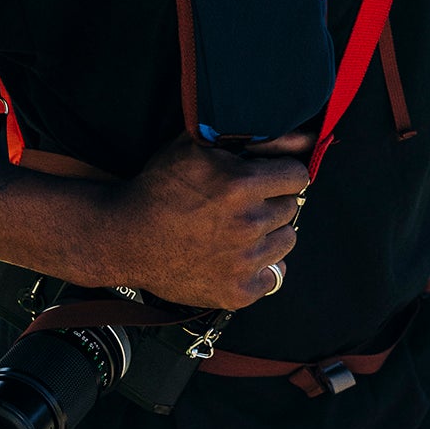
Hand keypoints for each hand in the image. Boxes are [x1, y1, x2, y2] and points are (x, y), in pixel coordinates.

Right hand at [82, 132, 310, 310]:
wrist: (124, 238)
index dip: (282, 174)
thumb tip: (305, 137)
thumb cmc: (159, 188)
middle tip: (242, 205)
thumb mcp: (197, 147)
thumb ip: (251, 137)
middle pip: (291, 208)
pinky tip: (237, 256)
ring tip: (238, 230)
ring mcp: (245, 262)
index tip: (266, 179)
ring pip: (287, 240)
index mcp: (242, 185)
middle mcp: (249, 225)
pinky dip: (261, 267)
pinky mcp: (239, 291)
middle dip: (271, 202)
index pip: (298, 176)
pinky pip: (275, 276)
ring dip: (270, 233)